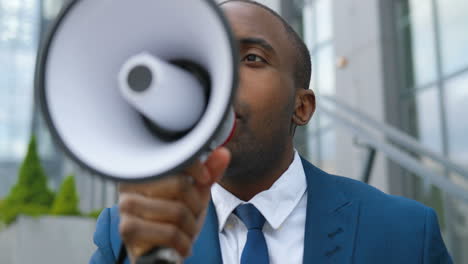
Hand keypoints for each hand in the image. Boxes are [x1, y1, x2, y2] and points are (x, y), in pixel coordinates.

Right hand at [118, 147, 230, 263]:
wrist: (161, 251)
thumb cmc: (174, 218)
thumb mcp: (195, 193)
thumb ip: (208, 173)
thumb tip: (223, 153)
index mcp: (146, 168)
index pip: (176, 159)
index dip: (198, 170)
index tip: (204, 180)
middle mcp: (131, 182)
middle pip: (180, 185)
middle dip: (195, 205)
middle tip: (192, 214)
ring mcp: (127, 205)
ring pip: (178, 211)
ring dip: (190, 227)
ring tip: (185, 231)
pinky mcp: (128, 228)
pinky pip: (170, 232)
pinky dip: (183, 243)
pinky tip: (180, 244)